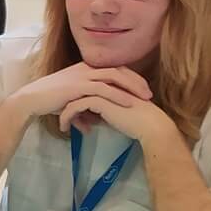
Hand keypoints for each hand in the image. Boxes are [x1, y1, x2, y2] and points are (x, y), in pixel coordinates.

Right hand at [9, 62, 153, 119]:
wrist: (31, 100)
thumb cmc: (48, 102)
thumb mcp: (71, 103)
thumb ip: (84, 111)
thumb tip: (91, 126)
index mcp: (85, 68)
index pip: (114, 69)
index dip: (130, 78)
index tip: (142, 89)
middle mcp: (86, 68)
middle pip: (119, 69)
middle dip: (136, 81)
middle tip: (149, 93)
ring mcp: (82, 75)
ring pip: (114, 76)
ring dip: (132, 87)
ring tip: (145, 99)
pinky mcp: (78, 85)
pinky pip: (103, 88)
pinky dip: (118, 95)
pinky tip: (129, 104)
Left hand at [57, 90, 178, 144]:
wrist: (150, 126)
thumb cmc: (136, 122)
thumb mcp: (114, 114)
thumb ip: (100, 112)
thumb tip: (88, 119)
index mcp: (108, 83)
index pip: (83, 89)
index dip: (74, 100)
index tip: (67, 113)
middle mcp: (103, 82)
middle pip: (75, 92)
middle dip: (65, 105)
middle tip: (60, 117)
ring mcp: (100, 89)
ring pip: (72, 98)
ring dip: (64, 112)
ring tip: (63, 126)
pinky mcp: (98, 99)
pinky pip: (74, 107)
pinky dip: (67, 117)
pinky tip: (65, 128)